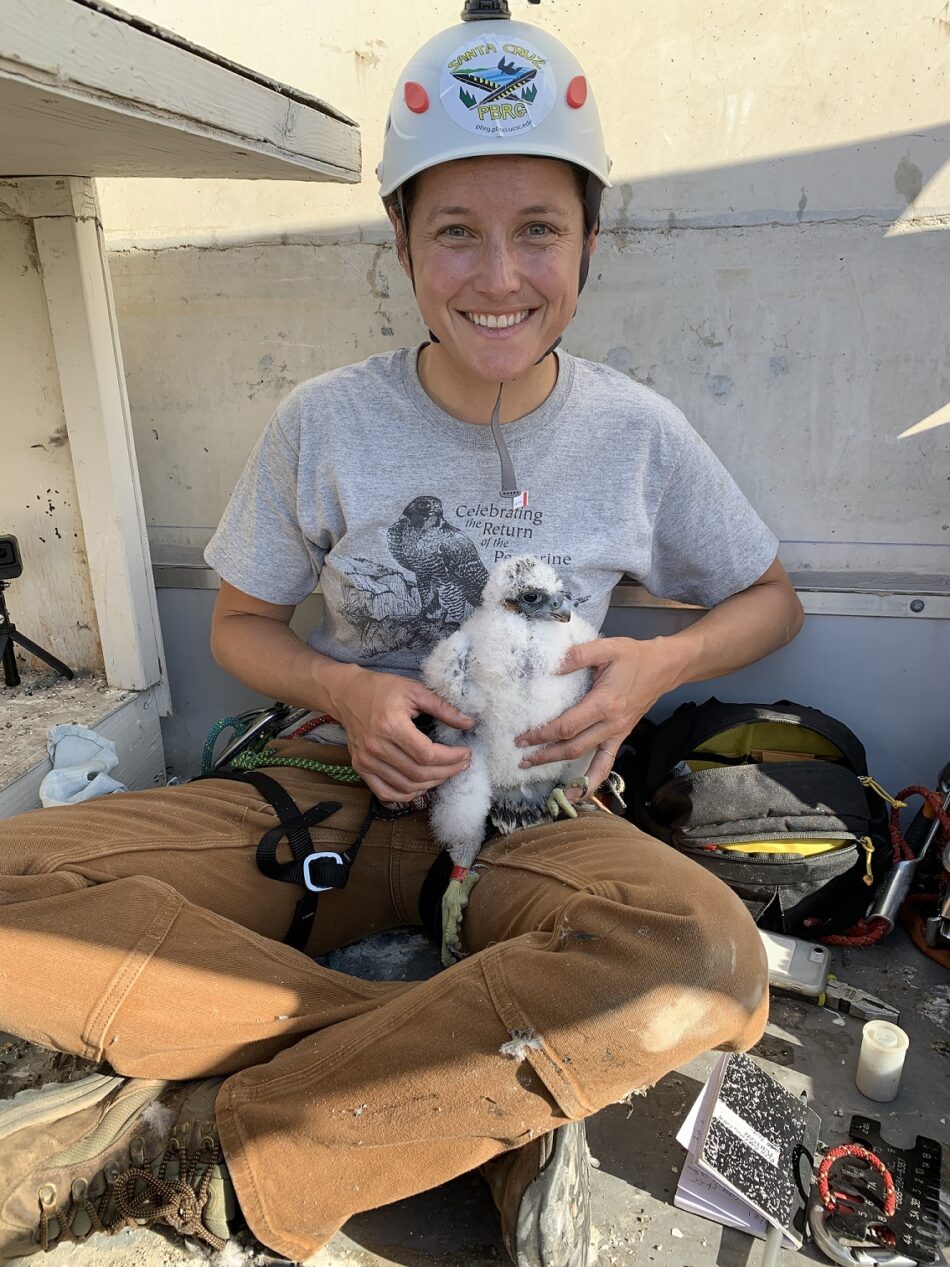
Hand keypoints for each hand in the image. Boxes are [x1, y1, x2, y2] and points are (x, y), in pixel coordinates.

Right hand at [327, 665, 473, 802]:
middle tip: (462, 764)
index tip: (466, 753)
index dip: (452, 758)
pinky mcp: (360, 767)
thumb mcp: (414, 690)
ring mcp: (366, 760)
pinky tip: (421, 784)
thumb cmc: (382, 689)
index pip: (427, 754)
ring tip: (446, 772)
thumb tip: (469, 722)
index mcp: (391, 725)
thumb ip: (442, 707)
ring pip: (406, 785)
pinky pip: (386, 792)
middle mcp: (376, 746)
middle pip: (418, 773)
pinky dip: (406, 794)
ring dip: (431, 783)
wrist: (347, 694)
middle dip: (447, 772)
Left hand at [515, 637, 679, 795]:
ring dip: (559, 767)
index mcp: (604, 703)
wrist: (664, 668)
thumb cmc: (634, 656)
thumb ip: (577, 656)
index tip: (522, 738)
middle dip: (544, 754)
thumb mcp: (606, 648)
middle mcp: (610, 723)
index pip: (566, 726)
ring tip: (536, 770)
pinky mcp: (620, 736)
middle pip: (572, 747)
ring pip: (585, 759)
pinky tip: (579, 795)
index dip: (542, 735)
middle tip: (521, 757)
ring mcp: (617, 733)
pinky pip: (606, 764)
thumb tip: (550, 667)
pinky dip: (592, 782)